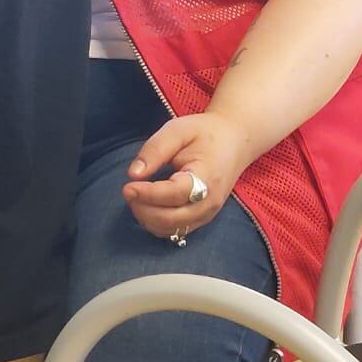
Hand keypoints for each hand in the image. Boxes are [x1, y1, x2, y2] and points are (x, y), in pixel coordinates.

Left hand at [121, 114, 256, 241]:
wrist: (234, 141)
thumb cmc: (204, 133)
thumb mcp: (177, 130)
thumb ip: (155, 150)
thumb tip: (133, 174)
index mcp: (206, 177)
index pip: (174, 194)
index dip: (148, 194)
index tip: (127, 187)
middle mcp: (209, 202)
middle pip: (171, 219)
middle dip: (143, 209)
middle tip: (128, 190)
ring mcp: (207, 214)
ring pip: (171, 229)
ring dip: (148, 218)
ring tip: (136, 196)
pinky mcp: (202, 219)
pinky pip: (176, 231)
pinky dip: (156, 223)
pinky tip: (147, 205)